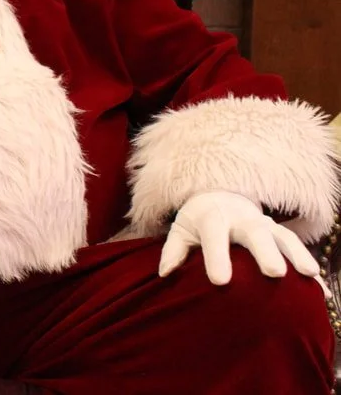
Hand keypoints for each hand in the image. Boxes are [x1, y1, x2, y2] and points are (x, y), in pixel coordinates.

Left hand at [159, 190, 319, 285]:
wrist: (219, 196)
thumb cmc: (198, 221)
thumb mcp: (181, 230)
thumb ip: (174, 250)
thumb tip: (165, 273)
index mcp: (212, 217)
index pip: (214, 236)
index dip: (217, 257)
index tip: (220, 281)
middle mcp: (241, 218)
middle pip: (254, 232)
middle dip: (265, 251)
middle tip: (274, 272)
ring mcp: (263, 224)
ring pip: (283, 236)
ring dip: (297, 254)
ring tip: (309, 274)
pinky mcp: (279, 232)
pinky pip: (297, 246)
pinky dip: (309, 265)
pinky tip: (320, 288)